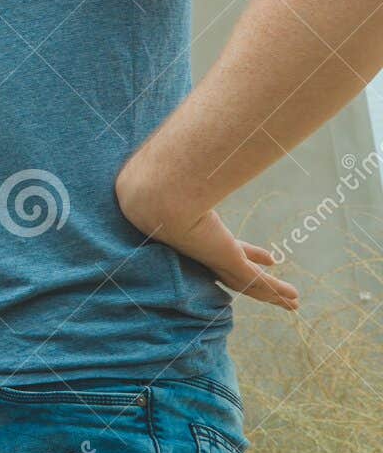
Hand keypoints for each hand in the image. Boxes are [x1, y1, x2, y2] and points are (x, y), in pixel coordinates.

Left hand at [115, 160, 299, 310]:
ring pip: (251, 286)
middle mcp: (207, 252)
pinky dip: (276, 293)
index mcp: (199, 235)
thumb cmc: (164, 181)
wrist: (158, 196)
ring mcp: (216, 260)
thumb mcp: (189, 177)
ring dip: (273, 294)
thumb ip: (196, 166)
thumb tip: (191, 147)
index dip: (251, 253)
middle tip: (279, 293)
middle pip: (238, 275)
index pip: (231, 248)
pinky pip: (258, 284)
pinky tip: (293, 299)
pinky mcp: (227, 263)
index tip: (271, 257)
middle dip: (261, 283)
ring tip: (294, 304)